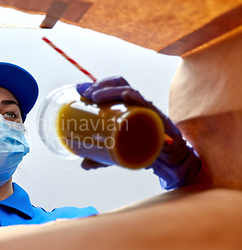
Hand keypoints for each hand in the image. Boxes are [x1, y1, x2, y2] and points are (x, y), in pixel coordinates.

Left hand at [76, 76, 200, 189]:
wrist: (168, 158)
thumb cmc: (142, 148)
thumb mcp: (117, 152)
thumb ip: (100, 158)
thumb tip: (83, 165)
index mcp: (128, 106)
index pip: (114, 86)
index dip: (98, 84)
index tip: (81, 90)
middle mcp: (138, 104)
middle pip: (120, 85)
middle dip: (101, 85)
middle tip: (87, 94)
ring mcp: (148, 110)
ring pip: (130, 92)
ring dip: (112, 90)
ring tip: (96, 96)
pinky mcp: (159, 119)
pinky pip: (149, 106)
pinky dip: (137, 100)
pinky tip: (126, 95)